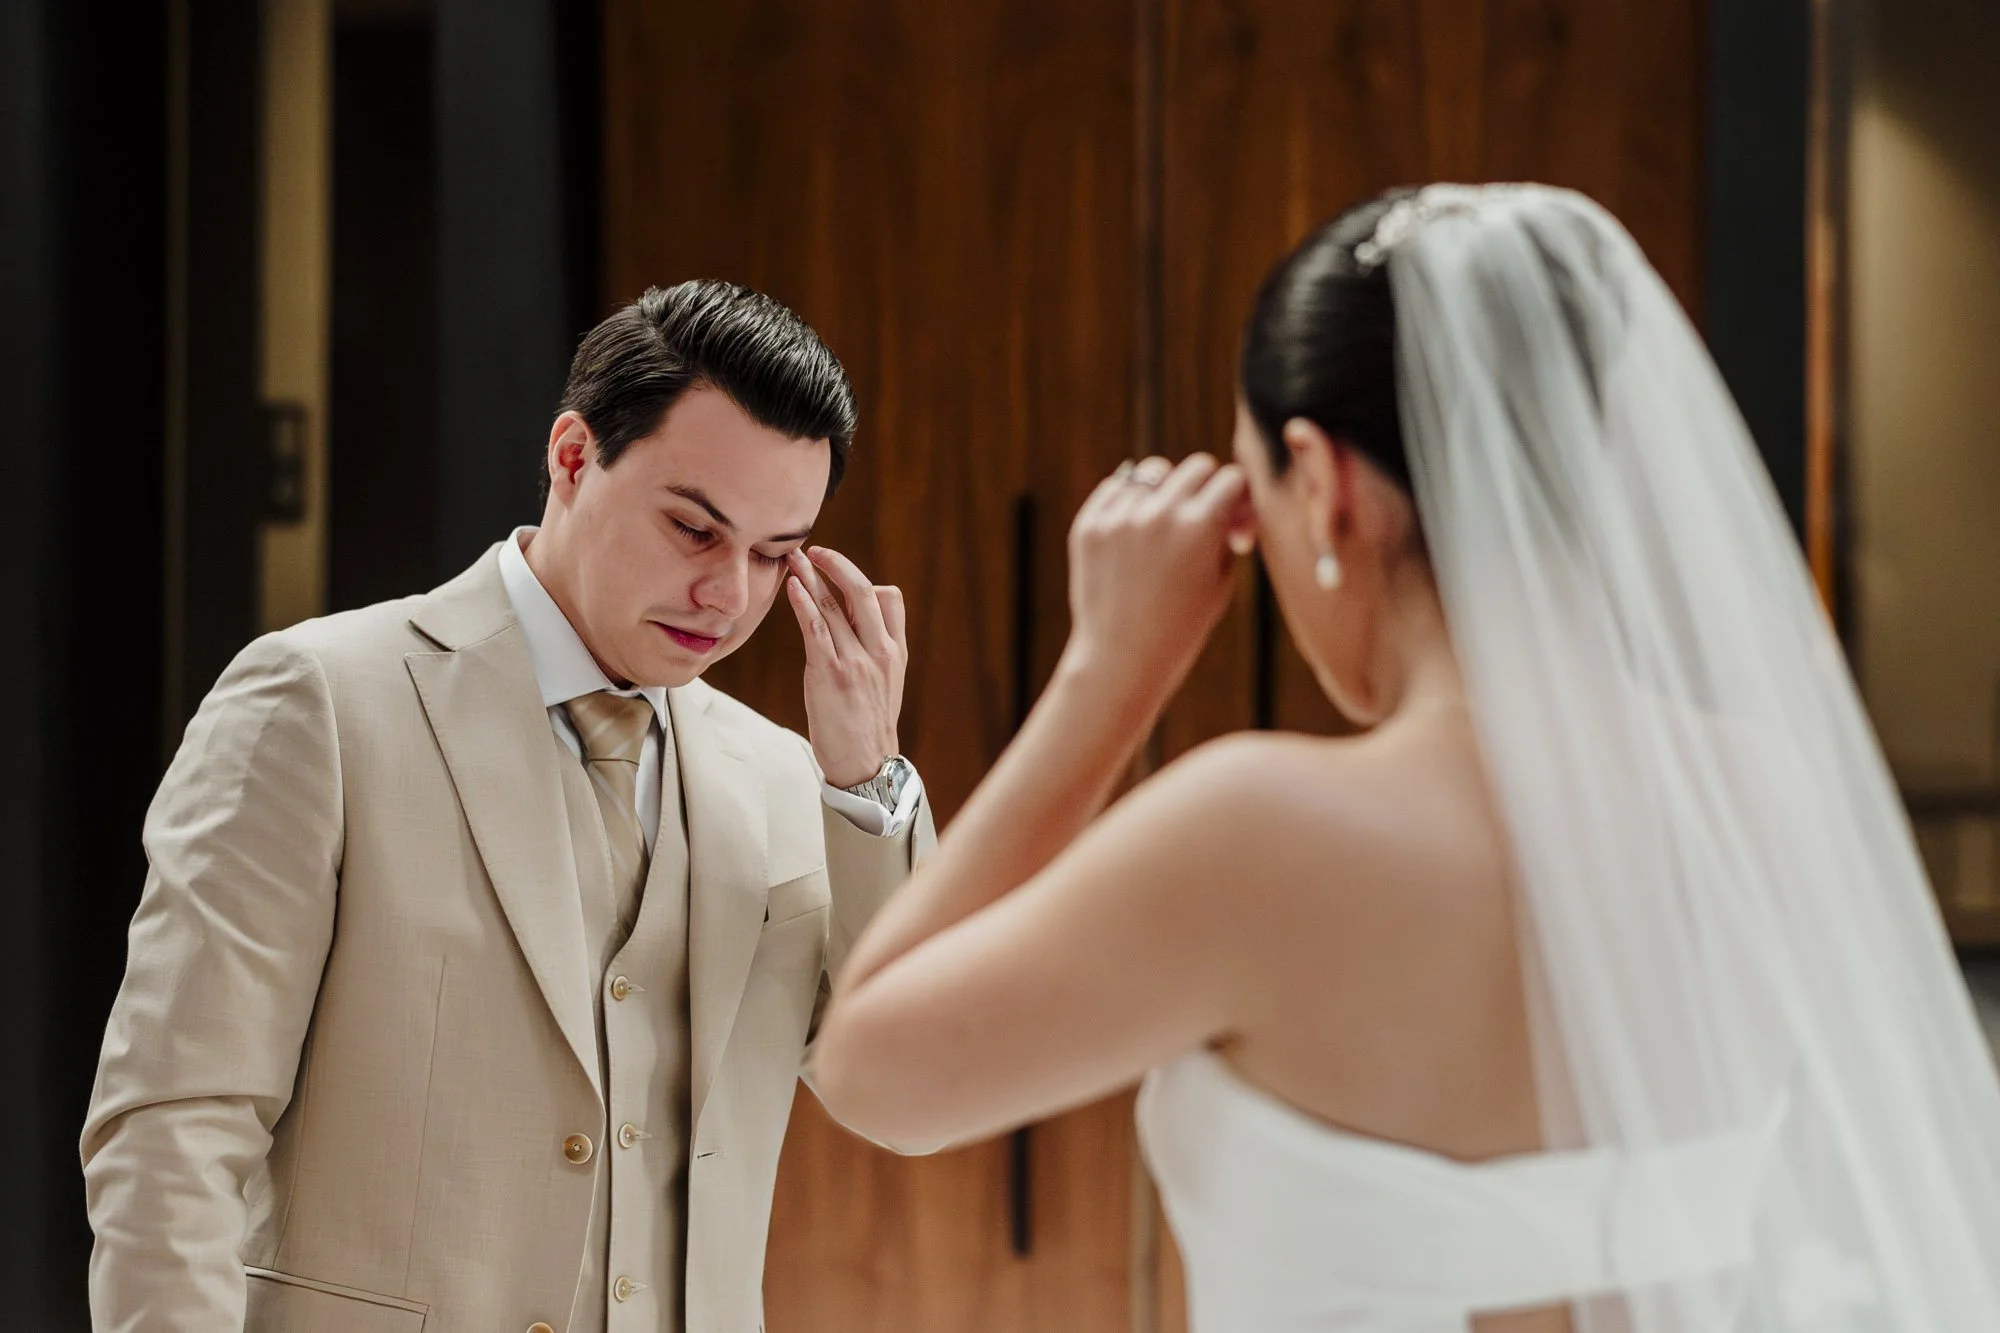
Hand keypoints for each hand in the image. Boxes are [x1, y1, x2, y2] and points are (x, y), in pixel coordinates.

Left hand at [785, 547, 907, 787]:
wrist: (866, 764)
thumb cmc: (868, 724)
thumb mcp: (887, 683)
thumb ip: (876, 651)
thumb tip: (856, 623)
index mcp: (895, 652)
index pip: (890, 599)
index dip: (864, 581)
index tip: (839, 573)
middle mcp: (879, 652)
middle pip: (863, 592)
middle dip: (837, 565)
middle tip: (816, 550)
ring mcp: (856, 662)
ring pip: (834, 607)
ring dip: (810, 578)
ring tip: (793, 560)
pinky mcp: (831, 675)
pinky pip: (817, 630)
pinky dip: (805, 604)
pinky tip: (794, 589)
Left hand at [1063, 453, 1252, 706]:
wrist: (1122, 659)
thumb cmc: (1182, 626)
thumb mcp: (1221, 581)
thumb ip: (1226, 531)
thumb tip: (1225, 494)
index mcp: (1201, 527)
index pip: (1232, 478)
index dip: (1240, 498)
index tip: (1234, 524)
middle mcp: (1159, 514)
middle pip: (1196, 467)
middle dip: (1207, 490)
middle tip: (1204, 521)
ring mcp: (1120, 517)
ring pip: (1154, 471)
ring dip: (1166, 490)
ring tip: (1166, 526)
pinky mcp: (1089, 525)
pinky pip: (1117, 487)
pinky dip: (1131, 501)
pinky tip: (1136, 531)